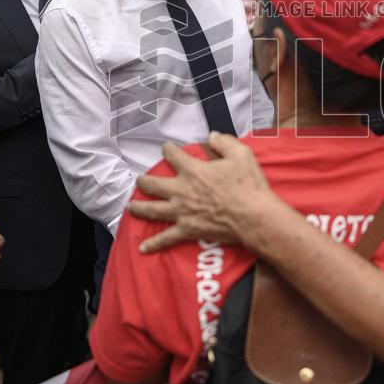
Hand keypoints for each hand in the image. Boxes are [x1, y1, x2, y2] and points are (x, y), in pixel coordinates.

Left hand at [130, 132, 274, 252]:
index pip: (173, 156)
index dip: (168, 150)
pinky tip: (143, 248)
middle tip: (139, 180)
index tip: (166, 148)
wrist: (253, 216)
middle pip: (154, 184)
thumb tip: (212, 136)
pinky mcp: (187, 229)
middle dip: (144, 181)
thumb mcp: (241, 154)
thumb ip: (224, 142)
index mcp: (193, 170)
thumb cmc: (248, 185)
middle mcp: (181, 190)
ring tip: (130, 207)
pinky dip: (154, 243)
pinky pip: (167, 238)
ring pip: (153, 210)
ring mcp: (182, 212)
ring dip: (139, 208)